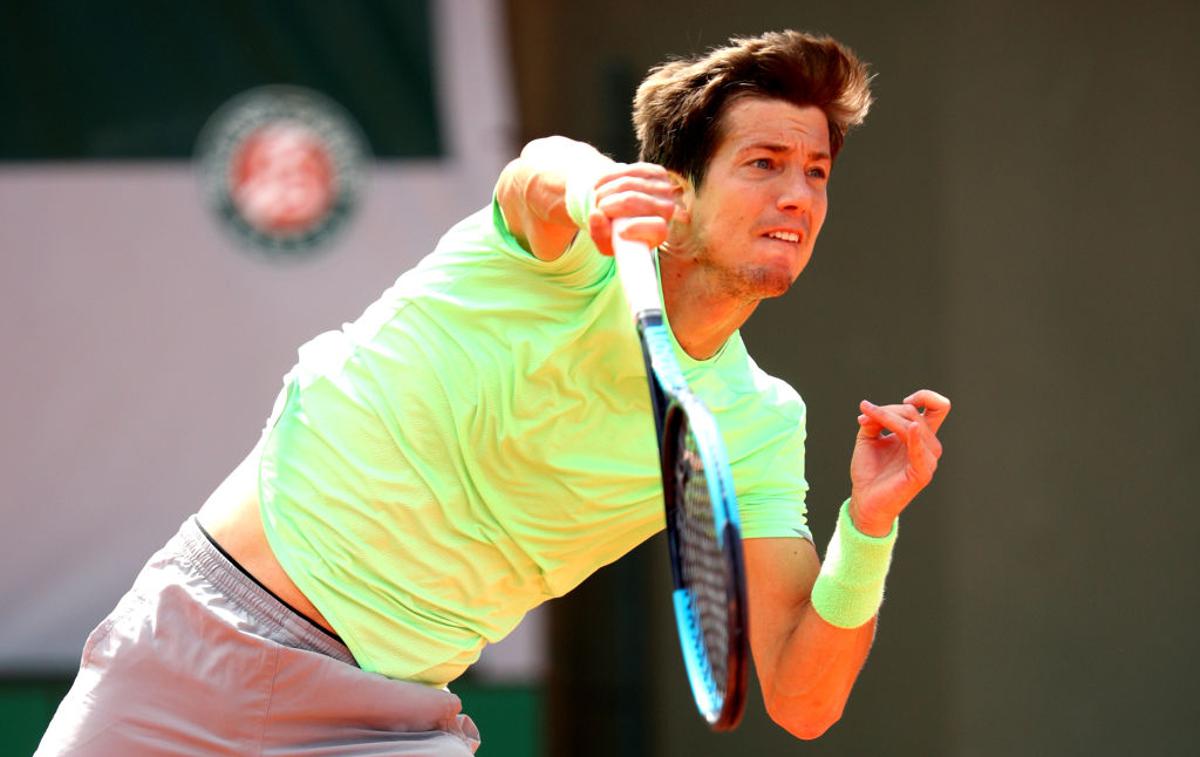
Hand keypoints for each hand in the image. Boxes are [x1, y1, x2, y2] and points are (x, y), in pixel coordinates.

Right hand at [585, 162, 679, 255]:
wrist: (623, 210)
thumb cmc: (614, 232)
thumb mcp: (605, 242)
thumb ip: (600, 234)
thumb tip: (596, 214)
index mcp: (660, 233)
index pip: (658, 228)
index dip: (638, 228)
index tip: (620, 232)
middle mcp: (668, 210)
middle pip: (633, 200)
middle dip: (608, 203)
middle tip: (598, 209)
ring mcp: (664, 188)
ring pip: (627, 183)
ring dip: (605, 190)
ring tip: (597, 198)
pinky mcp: (658, 172)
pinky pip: (628, 170)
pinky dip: (608, 177)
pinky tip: (600, 185)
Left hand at [848, 389, 950, 535]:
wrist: (864, 500)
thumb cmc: (869, 471)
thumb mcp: (868, 438)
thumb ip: (874, 419)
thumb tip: (871, 408)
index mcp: (920, 436)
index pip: (938, 407)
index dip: (925, 396)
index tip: (903, 400)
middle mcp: (928, 446)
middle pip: (915, 414)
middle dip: (888, 410)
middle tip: (866, 415)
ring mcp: (927, 460)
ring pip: (913, 426)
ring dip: (888, 418)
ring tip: (866, 422)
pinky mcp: (921, 474)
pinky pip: (921, 451)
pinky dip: (916, 439)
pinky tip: (911, 429)